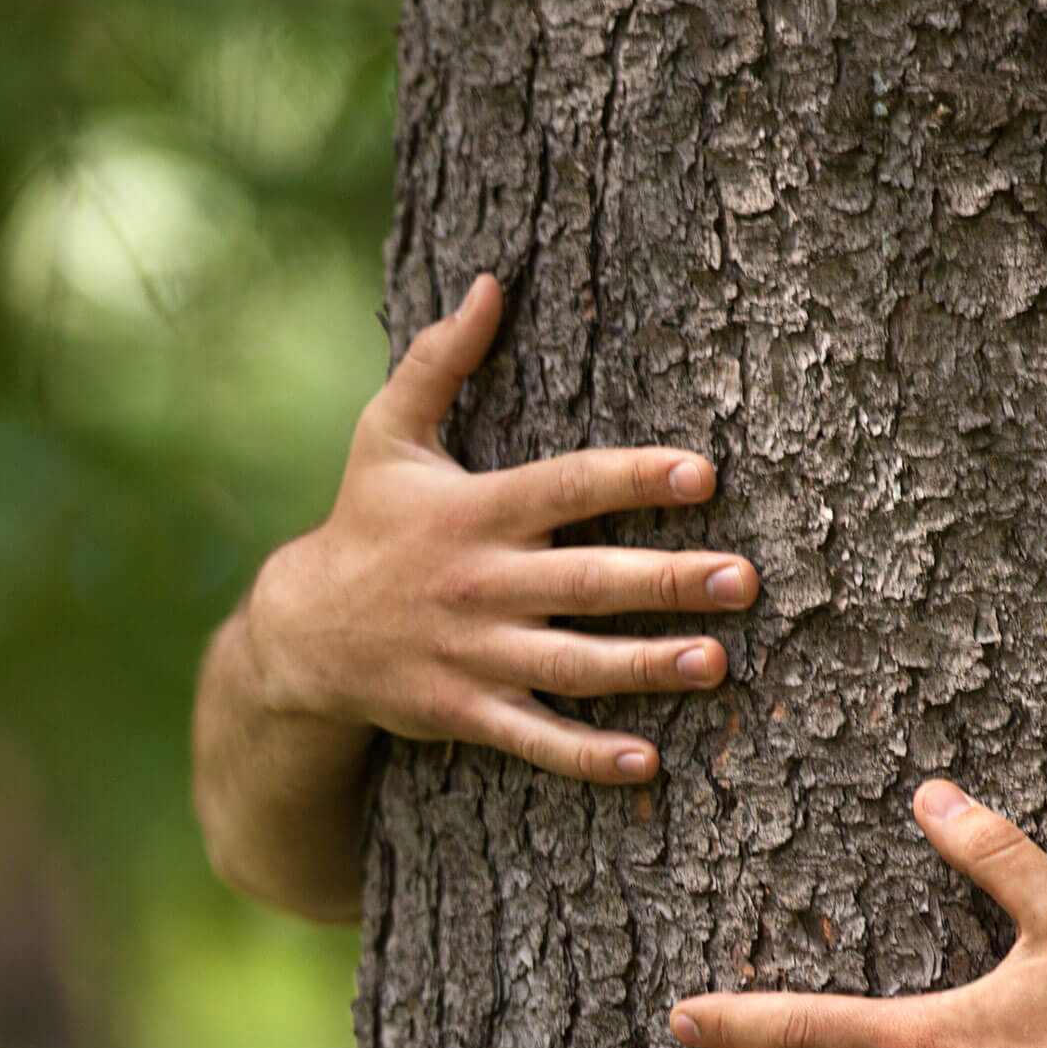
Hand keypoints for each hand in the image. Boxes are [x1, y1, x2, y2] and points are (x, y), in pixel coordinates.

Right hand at [244, 274, 757, 782]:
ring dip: (647, 665)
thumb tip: (490, 284)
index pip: (566, 488)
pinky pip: (533, 738)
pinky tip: (647, 763)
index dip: (634, 477)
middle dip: (668, 581)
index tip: (704, 473)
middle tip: (743, 580)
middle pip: (587, 580)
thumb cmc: (364, 524)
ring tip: (717, 663)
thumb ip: (436, 361)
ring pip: (573, 663)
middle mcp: (481, 583)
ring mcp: (474, 653)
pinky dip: (586, 756)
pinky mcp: (466, 710)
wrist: (303, 633)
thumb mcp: (385, 437)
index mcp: (474, 511)